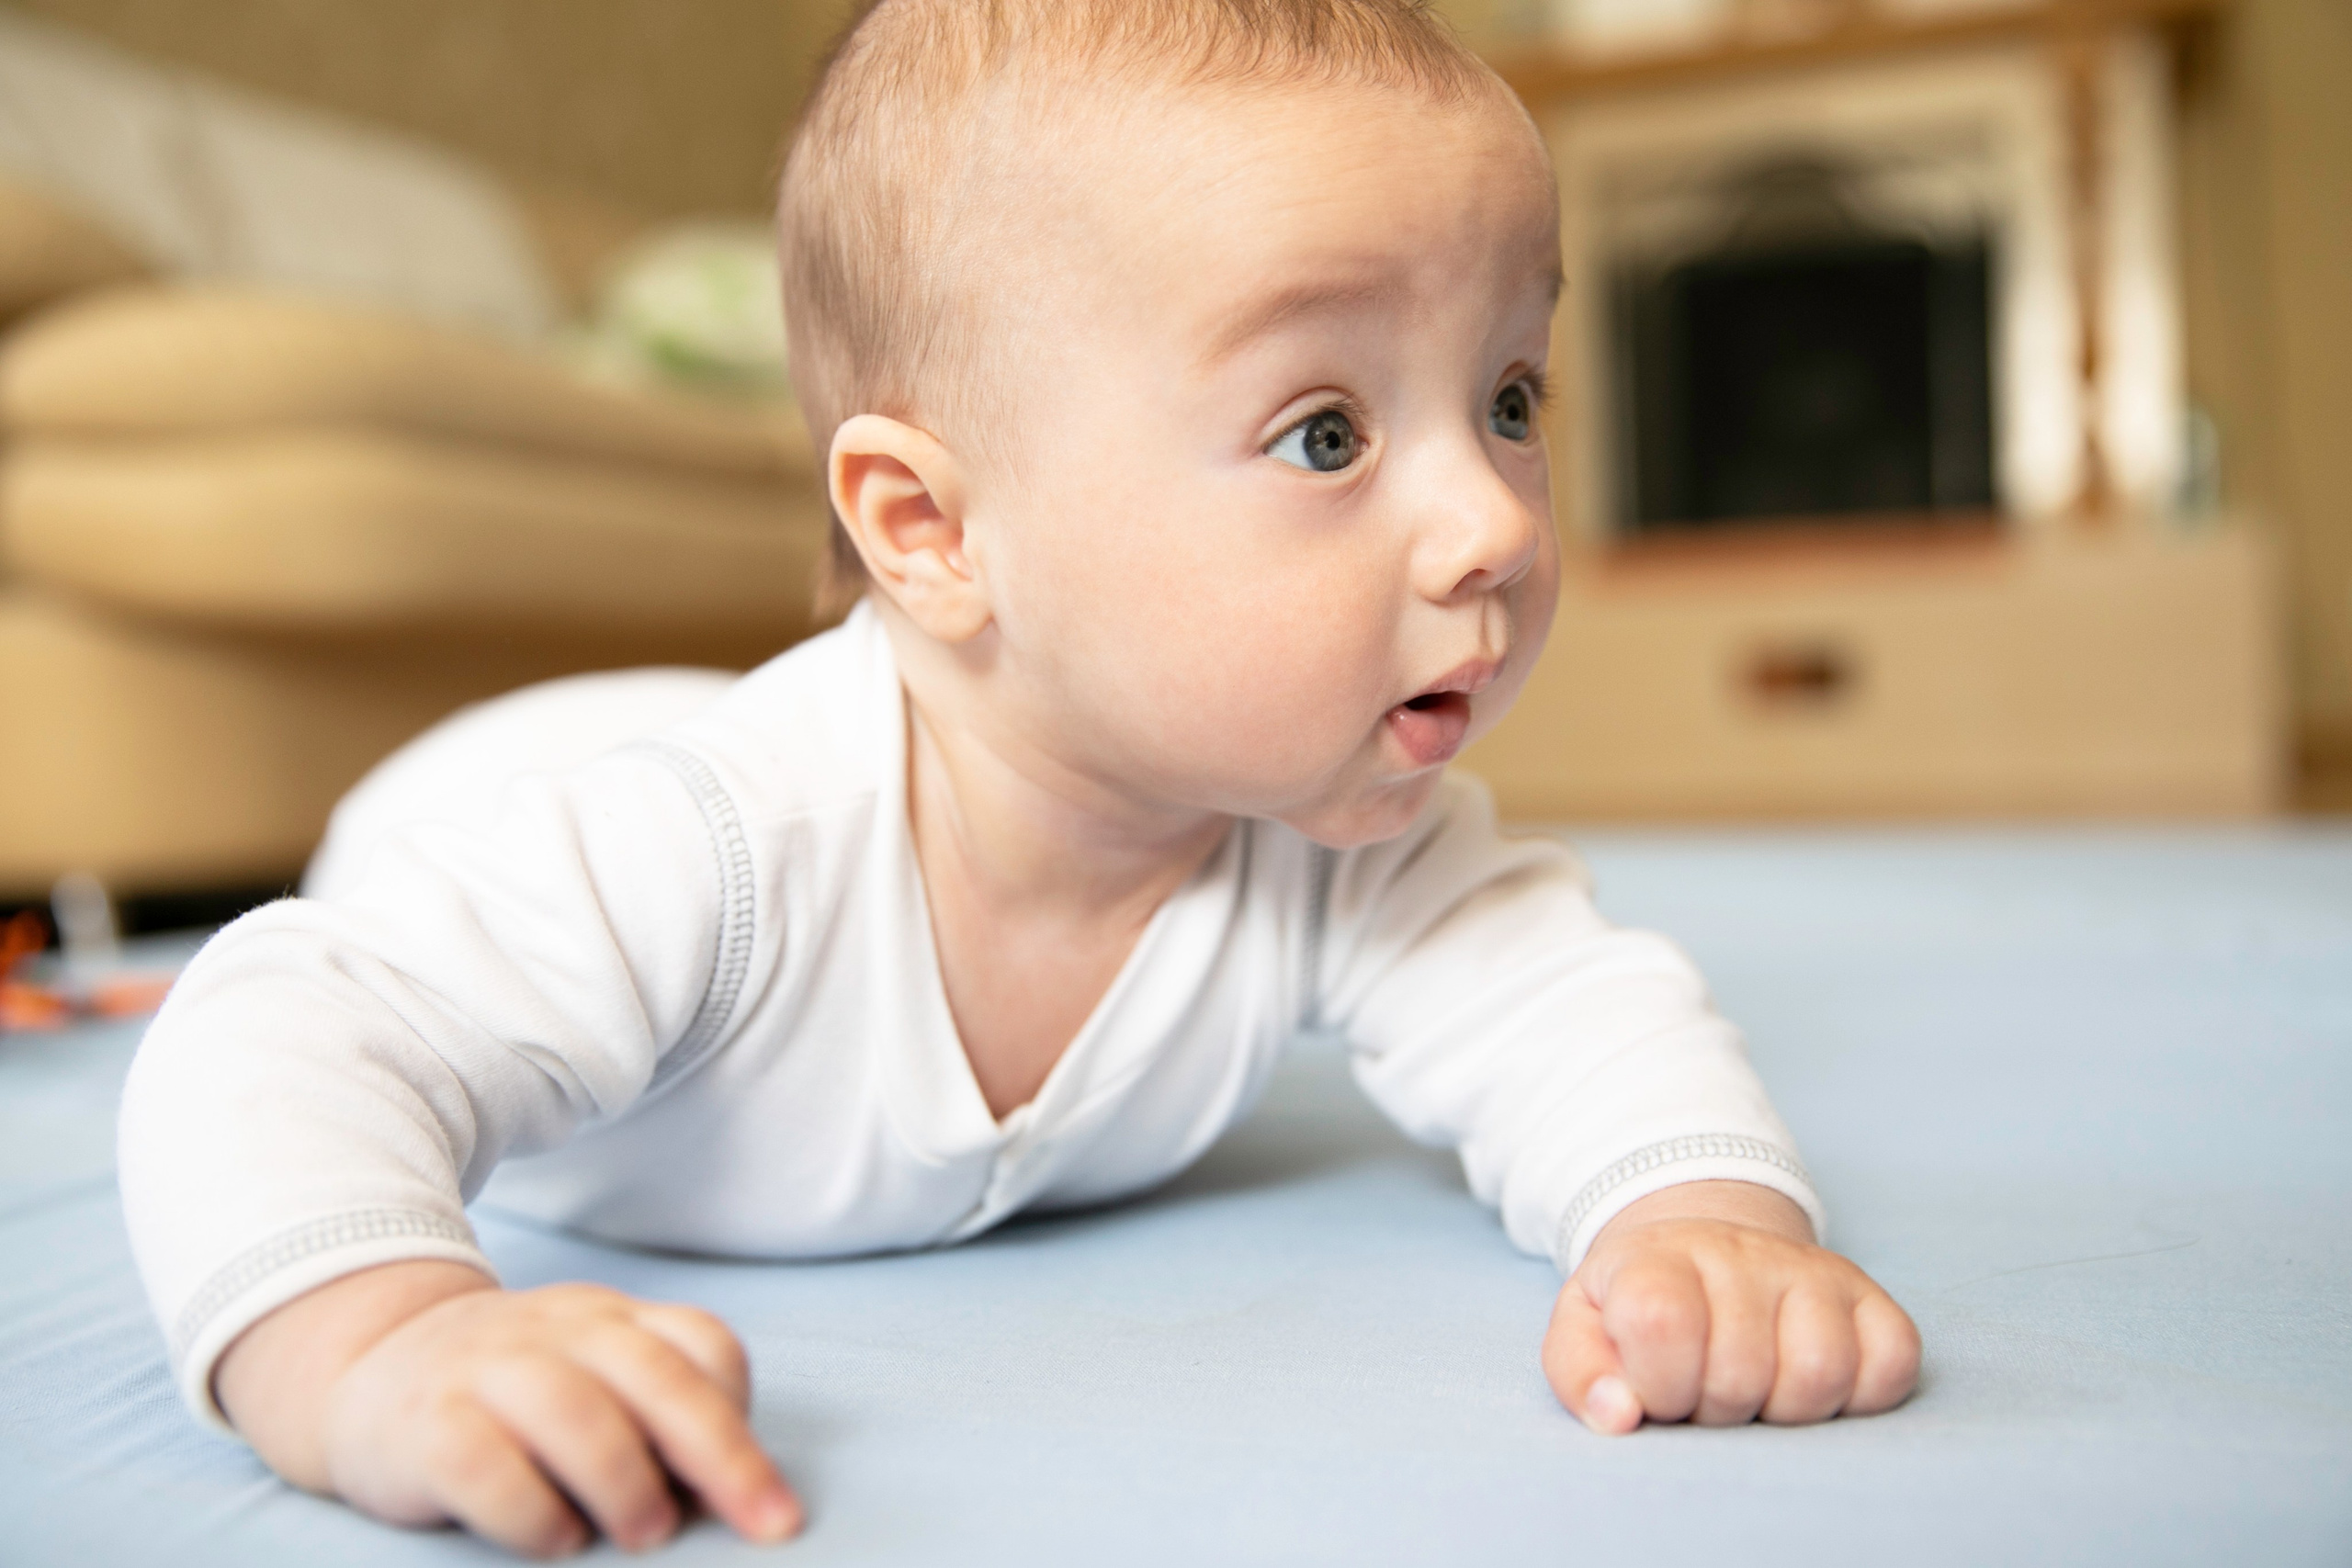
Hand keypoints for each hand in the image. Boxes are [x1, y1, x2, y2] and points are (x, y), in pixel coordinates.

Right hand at [216, 1261, 801, 1557]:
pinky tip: (556, 1540)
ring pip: (572, 1410)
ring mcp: (485, 1369)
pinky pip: (484, 1464)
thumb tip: (728, 1501)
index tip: (767, 1494)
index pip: (700, 1344)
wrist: (365, 1366)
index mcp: (610, 1321)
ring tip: (650, 1535)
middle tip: (763, 1525)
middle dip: (723, 1454)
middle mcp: (556, 1332)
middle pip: (656, 1376)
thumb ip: (655, 1417)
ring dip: (626, 1479)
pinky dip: (532, 1511)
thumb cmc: (511, 1396)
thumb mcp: (590, 1378)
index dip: (740, 1414)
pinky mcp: (423, 1425)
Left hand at [1541, 1181, 1918, 1434]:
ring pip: (1820, 1371)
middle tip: (1703, 1396)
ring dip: (1784, 1412)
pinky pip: (1891, 1364)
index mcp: (1659, 1259)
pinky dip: (1857, 1398)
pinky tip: (1808, 1386)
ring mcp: (1812, 1272)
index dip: (1660, 1384)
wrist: (1703, 1255)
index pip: (1664, 1323)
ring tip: (1754, 1396)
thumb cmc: (1639, 1310)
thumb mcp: (1583, 1333)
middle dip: (1717, 1410)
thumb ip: (1581, 1376)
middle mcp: (1741, 1252)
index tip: (1655, 1390)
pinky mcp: (1871, 1299)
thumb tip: (1619, 1415)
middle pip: (1743, 1369)